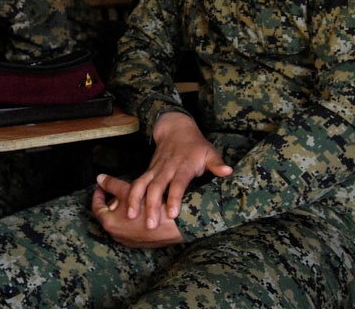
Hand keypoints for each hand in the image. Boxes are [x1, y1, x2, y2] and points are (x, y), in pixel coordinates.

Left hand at [92, 174, 183, 247]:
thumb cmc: (148, 206)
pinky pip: (130, 229)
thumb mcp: (127, 190)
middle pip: (108, 215)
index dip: (98, 194)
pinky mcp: (140, 243)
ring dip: (122, 211)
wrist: (173, 225)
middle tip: (117, 191)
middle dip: (112, 202)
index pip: (97, 207)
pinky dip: (131, 219)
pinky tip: (139, 210)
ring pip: (120, 222)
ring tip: (128, 199)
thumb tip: (99, 178)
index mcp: (109, 223)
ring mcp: (128, 241)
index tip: (102, 186)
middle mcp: (116, 235)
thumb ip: (111, 184)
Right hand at [125, 112, 231, 229]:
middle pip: (156, 187)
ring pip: (142, 184)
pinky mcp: (147, 171)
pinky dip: (130, 196)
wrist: (175, 129)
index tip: (172, 214)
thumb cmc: (196, 146)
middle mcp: (166, 169)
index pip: (178, 184)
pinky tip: (126, 210)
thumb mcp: (210, 152)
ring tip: (131, 216)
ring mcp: (155, 170)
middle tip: (150, 224)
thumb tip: (228, 172)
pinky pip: (136, 183)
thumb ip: (217, 164)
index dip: (174, 198)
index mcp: (183, 166)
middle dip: (151, 205)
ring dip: (135, 200)